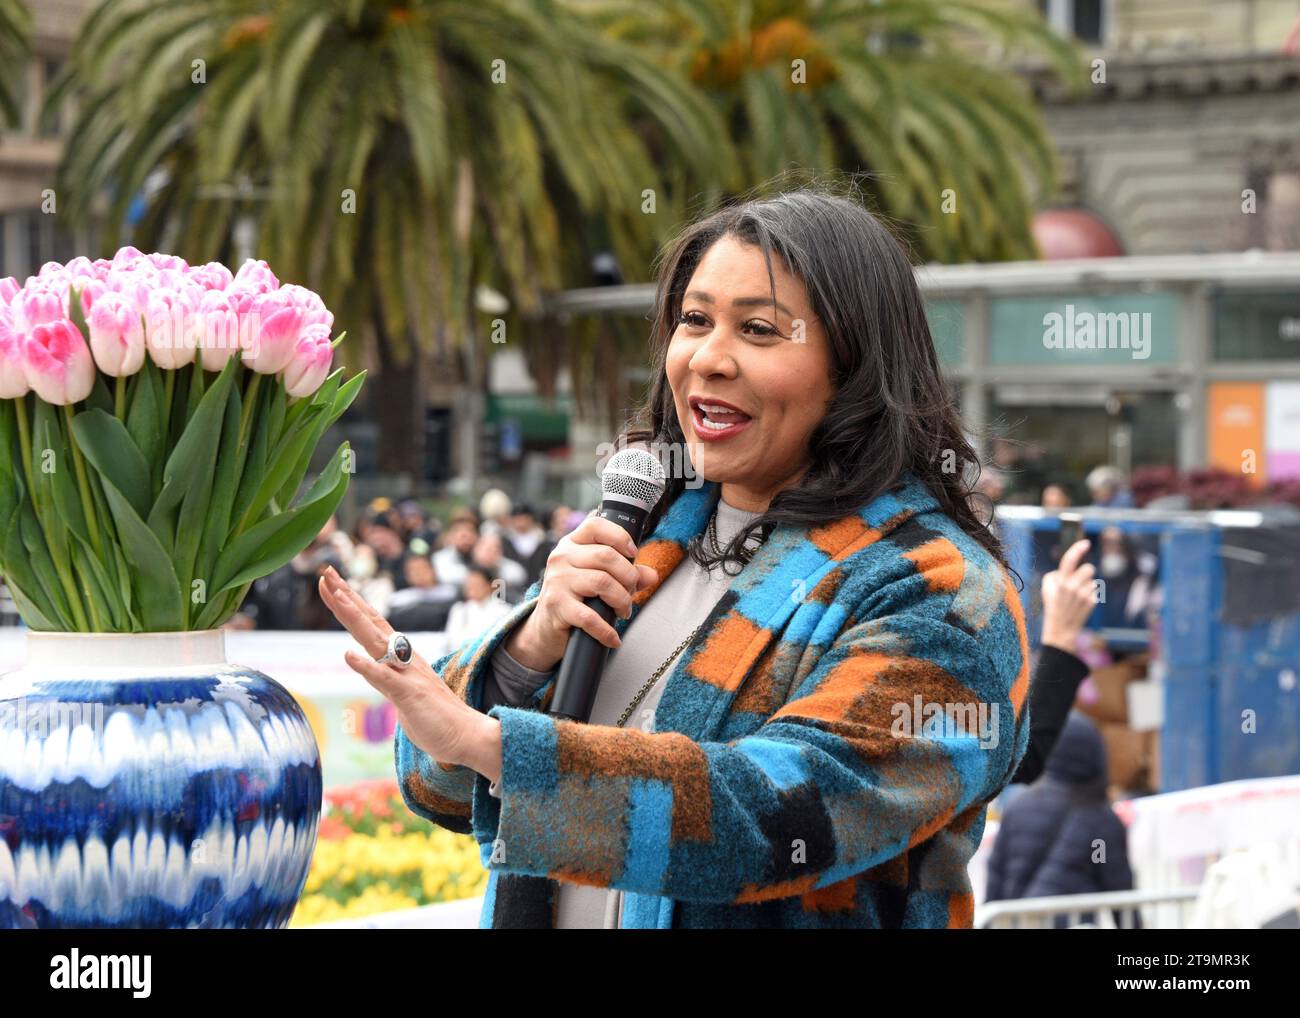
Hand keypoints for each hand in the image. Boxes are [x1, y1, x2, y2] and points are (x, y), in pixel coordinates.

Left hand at [317, 564, 489, 772]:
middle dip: (346, 596)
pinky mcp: (409, 694)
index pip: (371, 623)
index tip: (331, 582)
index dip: (350, 602)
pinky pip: (384, 678)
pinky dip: (366, 666)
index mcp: (400, 656)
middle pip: (370, 621)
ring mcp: (406, 674)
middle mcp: (403, 658)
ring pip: (375, 641)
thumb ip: (387, 678)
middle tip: (325, 572)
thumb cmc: (436, 717)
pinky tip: (348, 655)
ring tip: (336, 595)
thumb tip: (373, 671)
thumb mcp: (403, 693)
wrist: (467, 734)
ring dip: (354, 617)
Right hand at [506, 512, 658, 669]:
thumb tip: (651, 575)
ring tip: (623, 611)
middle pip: (606, 555)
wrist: (545, 628)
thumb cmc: (575, 598)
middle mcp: (562, 557)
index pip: (596, 526)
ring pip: (602, 582)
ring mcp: (557, 580)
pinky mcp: (557, 605)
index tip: (633, 554)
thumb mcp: (598, 580)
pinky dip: (606, 630)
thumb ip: (626, 574)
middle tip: (631, 592)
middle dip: (628, 576)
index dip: (619, 537)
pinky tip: (613, 637)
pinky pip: (590, 617)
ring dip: (621, 600)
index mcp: (572, 544)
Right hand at [1041, 538, 1095, 651]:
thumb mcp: (1046, 588)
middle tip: (1078, 580)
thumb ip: (1055, 575)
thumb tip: (1067, 569)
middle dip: (1085, 572)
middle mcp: (1072, 587)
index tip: (1086, 543)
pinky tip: (1081, 602)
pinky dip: (1089, 594)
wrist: (1061, 628)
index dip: (1077, 549)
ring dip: (1087, 584)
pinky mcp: (1092, 602)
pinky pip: (1095, 590)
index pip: (1069, 560)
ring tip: (1077, 594)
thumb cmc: (1053, 605)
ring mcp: (1084, 595)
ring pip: (1092, 580)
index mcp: (1060, 582)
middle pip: (1088, 568)